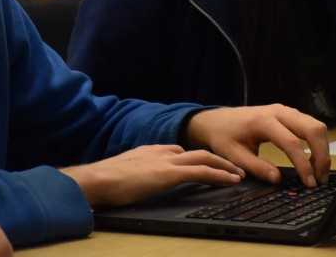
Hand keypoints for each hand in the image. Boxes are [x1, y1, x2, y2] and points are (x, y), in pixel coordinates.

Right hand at [60, 144, 244, 207]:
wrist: (97, 179)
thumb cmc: (104, 182)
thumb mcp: (124, 175)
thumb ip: (136, 175)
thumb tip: (136, 184)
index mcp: (151, 152)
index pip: (180, 152)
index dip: (197, 159)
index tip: (208, 164)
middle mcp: (161, 152)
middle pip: (197, 152)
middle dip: (217, 159)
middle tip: (232, 168)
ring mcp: (166, 161)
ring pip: (204, 159)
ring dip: (224, 166)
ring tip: (239, 174)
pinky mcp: (169, 173)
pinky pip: (201, 172)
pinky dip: (219, 175)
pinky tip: (230, 180)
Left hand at [184, 105, 329, 187]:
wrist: (218, 119)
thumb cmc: (224, 136)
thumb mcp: (234, 155)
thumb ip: (256, 167)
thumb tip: (277, 179)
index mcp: (263, 121)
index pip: (292, 143)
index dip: (304, 165)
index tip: (309, 183)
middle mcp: (279, 112)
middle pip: (313, 129)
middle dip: (322, 155)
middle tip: (320, 179)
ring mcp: (286, 110)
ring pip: (316, 125)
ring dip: (323, 149)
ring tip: (318, 173)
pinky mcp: (290, 114)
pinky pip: (311, 125)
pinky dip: (317, 142)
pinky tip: (313, 160)